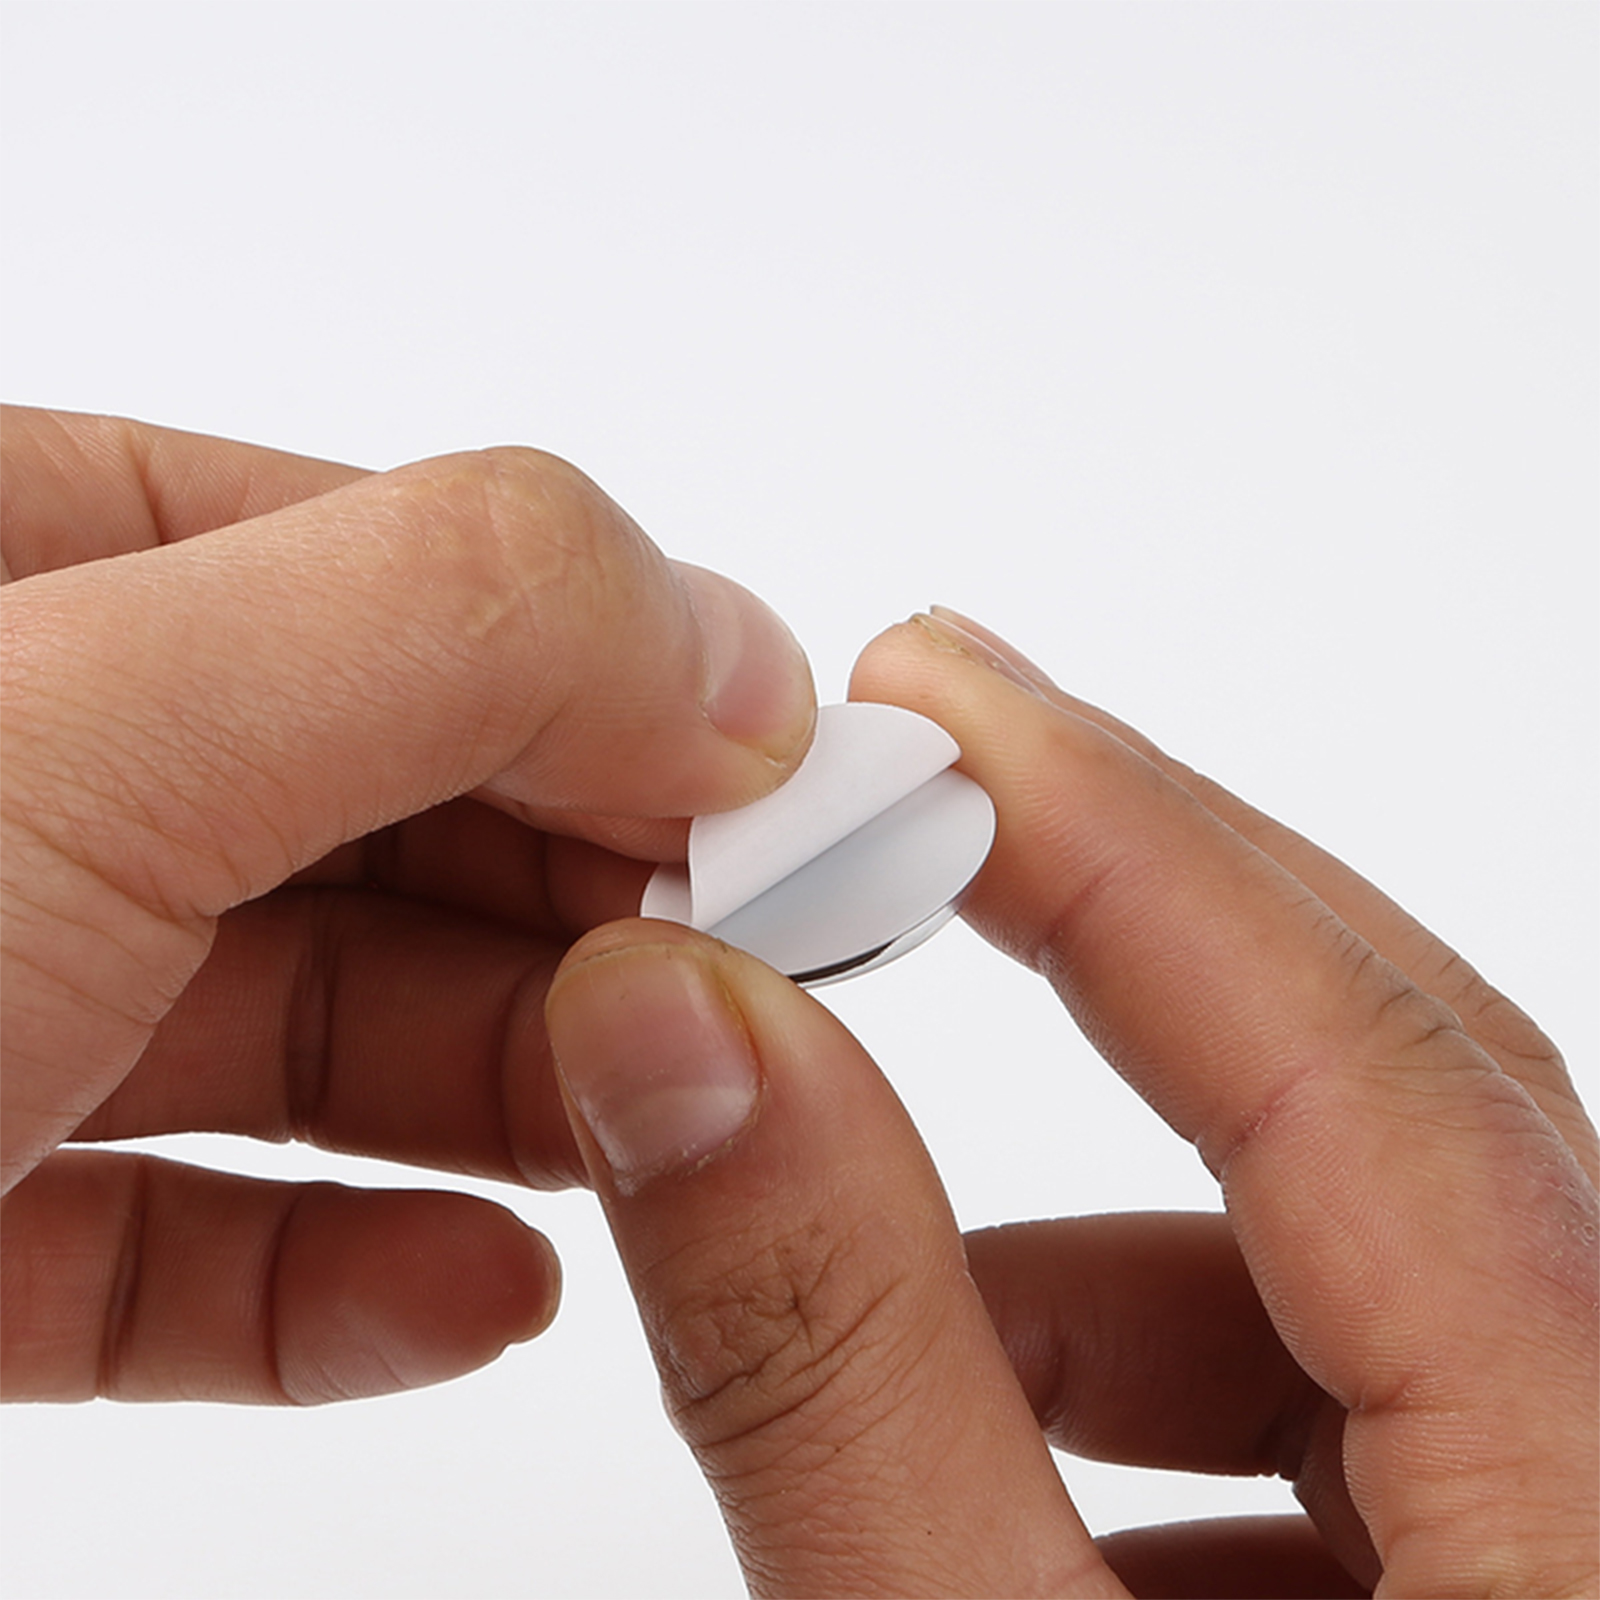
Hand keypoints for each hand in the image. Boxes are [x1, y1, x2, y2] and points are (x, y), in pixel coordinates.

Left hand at [0, 407, 814, 1404]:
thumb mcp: (62, 726)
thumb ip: (433, 631)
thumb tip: (729, 661)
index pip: (362, 566)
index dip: (600, 671)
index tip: (790, 795)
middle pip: (354, 805)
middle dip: (573, 892)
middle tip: (757, 971)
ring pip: (287, 1027)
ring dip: (497, 1081)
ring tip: (647, 1127)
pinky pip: (175, 1242)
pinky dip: (337, 1274)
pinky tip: (473, 1289)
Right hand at [544, 609, 1596, 1596]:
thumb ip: (833, 1368)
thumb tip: (674, 1033)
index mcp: (1598, 1520)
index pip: (1379, 1080)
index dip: (1132, 856)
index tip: (941, 707)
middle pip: (1405, 1100)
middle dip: (1136, 934)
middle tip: (927, 796)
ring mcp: (1578, 1540)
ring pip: (1368, 1263)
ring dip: (1114, 1228)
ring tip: (881, 1253)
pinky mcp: (1512, 1589)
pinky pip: (1364, 1398)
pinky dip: (1162, 1371)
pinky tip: (998, 1436)